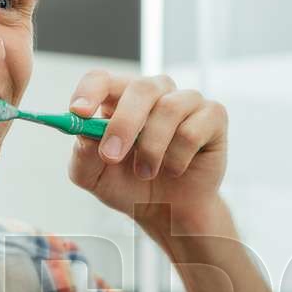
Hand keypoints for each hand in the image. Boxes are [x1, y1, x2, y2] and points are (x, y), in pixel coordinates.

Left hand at [64, 71, 228, 235]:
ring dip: (152, 149)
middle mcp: (153, 93)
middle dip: (123, 124)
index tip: (79, 112)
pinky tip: (175, 169)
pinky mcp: (212, 116)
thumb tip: (83, 134)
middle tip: (111, 156)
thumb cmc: (130, 186)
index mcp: (118, 99)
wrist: (169, 212)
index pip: (102, 78)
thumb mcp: (93, 178)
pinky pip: (193, 129)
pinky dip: (178, 157)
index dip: (90, 90)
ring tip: (145, 173)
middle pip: (140, 87)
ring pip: (169, 108)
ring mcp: (185, 101)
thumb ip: (82, 155)